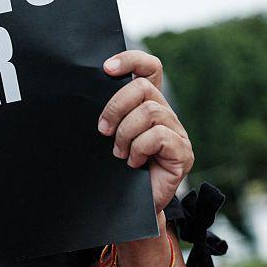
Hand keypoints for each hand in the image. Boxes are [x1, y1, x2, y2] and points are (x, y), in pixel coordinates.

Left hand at [97, 50, 194, 212]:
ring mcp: (177, 133)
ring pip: (150, 112)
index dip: (131, 60)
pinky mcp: (183, 153)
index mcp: (147, 104)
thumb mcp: (107, 135)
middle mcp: (165, 114)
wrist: (130, 206)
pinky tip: (133, 162)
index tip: (107, 68)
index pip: (149, 68)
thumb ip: (105, 114)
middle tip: (102, 130)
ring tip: (119, 152)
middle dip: (116, 106)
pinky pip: (159, 136)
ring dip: (126, 133)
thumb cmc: (115, 169)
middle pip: (143, 87)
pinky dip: (139, 148)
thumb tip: (83, 91)